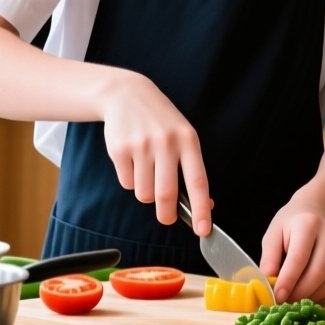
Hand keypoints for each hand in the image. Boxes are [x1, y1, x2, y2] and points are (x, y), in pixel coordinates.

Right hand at [100, 71, 211, 234]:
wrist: (127, 94)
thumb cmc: (161, 122)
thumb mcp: (183, 136)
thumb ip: (192, 168)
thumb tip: (205, 206)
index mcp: (188, 140)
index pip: (198, 181)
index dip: (201, 209)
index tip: (203, 229)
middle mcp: (166, 142)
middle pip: (166, 195)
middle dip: (167, 215)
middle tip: (167, 218)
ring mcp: (141, 145)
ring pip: (144, 194)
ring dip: (146, 193)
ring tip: (147, 172)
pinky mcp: (119, 149)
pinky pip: (127, 183)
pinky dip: (131, 180)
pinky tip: (132, 160)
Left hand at [260, 195, 324, 302]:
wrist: (317, 212)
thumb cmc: (291, 226)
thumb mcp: (273, 234)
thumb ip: (269, 258)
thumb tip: (269, 283)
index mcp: (308, 224)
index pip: (299, 258)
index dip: (288, 281)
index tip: (277, 297)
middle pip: (317, 273)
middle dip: (299, 293)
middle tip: (284, 302)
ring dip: (310, 297)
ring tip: (294, 298)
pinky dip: (322, 296)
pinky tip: (309, 293)